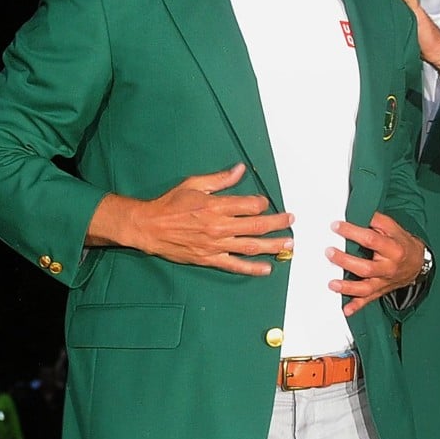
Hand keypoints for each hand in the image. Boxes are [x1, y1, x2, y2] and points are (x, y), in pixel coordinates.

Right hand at [89, 163, 293, 275]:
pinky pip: (235, 265)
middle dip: (277, 223)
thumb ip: (220, 179)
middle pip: (256, 225)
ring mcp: (216, 245)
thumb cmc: (170, 204)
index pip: (249, 205)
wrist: (149, 227)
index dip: (262, 203)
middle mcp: (219, 226)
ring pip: (251, 246)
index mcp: (216, 206)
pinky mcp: (210, 259)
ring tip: (288, 244)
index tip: (265, 202)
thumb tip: (240, 169)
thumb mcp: (194, 184)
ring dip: (272, 245)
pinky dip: (252, 268)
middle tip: (290, 221)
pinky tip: (267, 268)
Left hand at [326, 212, 424, 316]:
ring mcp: (384, 282)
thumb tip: (358, 214)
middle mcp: (388, 267)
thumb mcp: (394, 228)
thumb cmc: (402, 243)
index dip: (352, 232)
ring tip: (332, 284)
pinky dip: (356, 306)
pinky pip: (368, 300)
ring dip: (348, 287)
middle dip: (346, 261)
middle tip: (329, 252)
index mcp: (393, 249)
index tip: (336, 226)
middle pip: (366, 267)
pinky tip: (346, 309)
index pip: (371, 240)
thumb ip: (377, 221)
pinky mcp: (380, 291)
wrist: (417, 263)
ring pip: (365, 288)